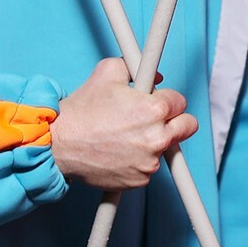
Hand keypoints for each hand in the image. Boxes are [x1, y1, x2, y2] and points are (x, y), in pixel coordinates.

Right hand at [50, 57, 196, 189]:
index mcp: (154, 110)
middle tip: (156, 118)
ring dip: (155, 141)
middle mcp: (157, 137)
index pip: (181, 102)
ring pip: (167, 147)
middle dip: (175, 120)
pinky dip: (140, 160)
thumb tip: (154, 74)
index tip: (159, 101)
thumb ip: (135, 66)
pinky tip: (120, 150)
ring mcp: (149, 162)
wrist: (59, 144)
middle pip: (188, 126)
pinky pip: (150, 167)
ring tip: (127, 134)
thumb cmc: (82, 111)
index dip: (168, 99)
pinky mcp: (140, 179)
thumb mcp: (107, 73)